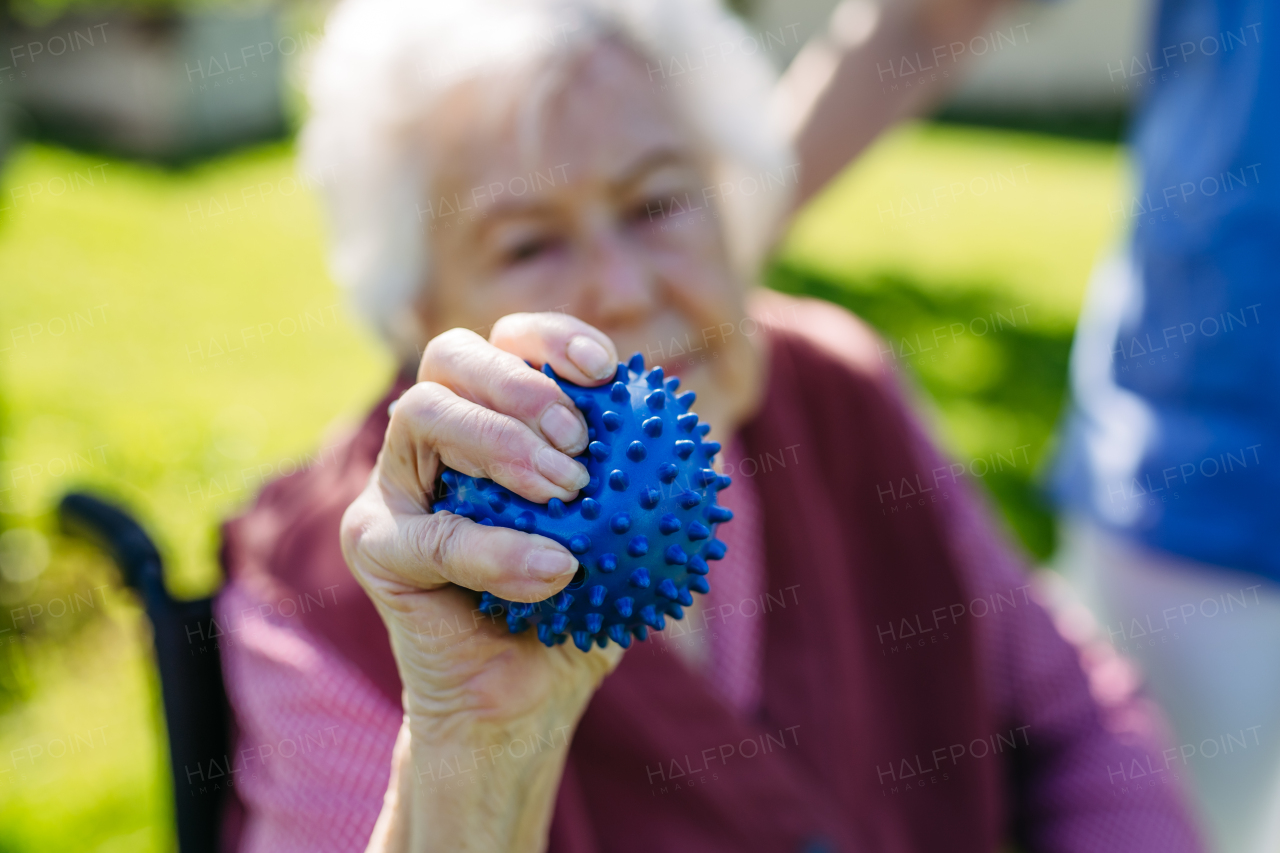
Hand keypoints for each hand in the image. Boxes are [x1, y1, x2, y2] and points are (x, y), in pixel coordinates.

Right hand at [340, 312, 626, 851]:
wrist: (523, 703)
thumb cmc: (579, 609)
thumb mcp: (628, 539)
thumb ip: (647, 483)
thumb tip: (704, 436)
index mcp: (489, 418)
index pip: (507, 343)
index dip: (553, 338)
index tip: (608, 371)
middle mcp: (433, 438)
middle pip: (451, 355)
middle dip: (520, 382)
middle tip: (579, 440)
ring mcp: (394, 485)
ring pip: (421, 412)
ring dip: (500, 443)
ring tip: (567, 493)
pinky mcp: (374, 544)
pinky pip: (428, 532)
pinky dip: (496, 549)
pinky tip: (557, 570)